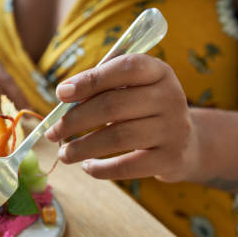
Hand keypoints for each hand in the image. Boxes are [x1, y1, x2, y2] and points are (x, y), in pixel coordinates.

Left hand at [45, 54, 198, 182]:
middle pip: (113, 106)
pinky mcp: (170, 159)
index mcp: (159, 72)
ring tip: (64, 154)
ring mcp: (173, 129)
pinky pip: (127, 166)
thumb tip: (64, 95)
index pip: (125, 68)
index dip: (90, 80)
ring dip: (82, 148)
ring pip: (117, 137)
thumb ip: (101, 87)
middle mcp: (171, 97)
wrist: (185, 143)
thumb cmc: (143, 110)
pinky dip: (101, 169)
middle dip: (74, 120)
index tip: (60, 94)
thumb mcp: (131, 90)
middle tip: (52, 133)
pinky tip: (87, 167)